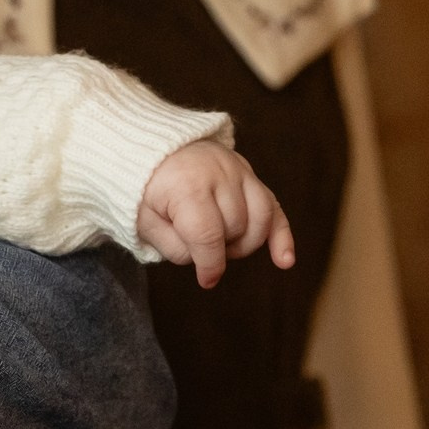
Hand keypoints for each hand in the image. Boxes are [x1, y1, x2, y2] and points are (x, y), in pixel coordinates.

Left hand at [137, 140, 293, 287]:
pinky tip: (285, 260)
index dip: (210, 264)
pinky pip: (273, 205)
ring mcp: (236, 169)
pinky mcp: (247, 171)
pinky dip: (281, 234)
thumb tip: (209, 263)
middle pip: (235, 227)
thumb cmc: (144, 191)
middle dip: (221, 247)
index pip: (208, 235)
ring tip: (223, 244)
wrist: (147, 148)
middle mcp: (217, 172)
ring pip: (260, 218)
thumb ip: (174, 247)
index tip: (207, 280)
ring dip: (246, 242)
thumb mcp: (144, 222)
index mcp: (185, 185)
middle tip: (198, 246)